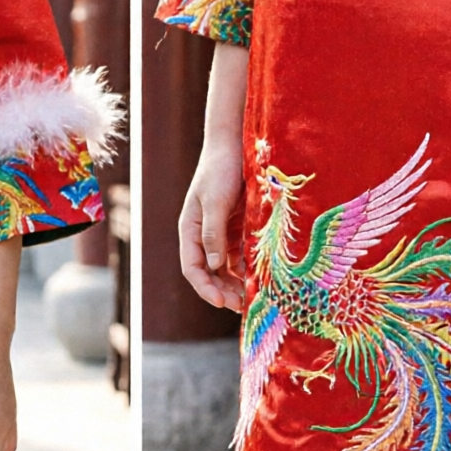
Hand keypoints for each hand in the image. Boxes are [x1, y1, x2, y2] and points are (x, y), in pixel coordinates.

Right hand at [180, 140, 247, 312]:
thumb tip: (214, 266)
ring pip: (225, 267)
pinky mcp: (236, 228)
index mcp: (190, 229)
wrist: (235, 144)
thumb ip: (213, 234)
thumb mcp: (215, 201)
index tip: (221, 302)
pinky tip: (260, 276)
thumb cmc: (220, 169)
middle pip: (208, 272)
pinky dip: (247, 267)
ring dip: (235, 283)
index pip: (192, 267)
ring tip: (252, 296)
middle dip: (222, 290)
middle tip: (241, 306)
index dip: (205, 287)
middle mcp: (203, 234)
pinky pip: (240, 255)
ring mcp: (220, 232)